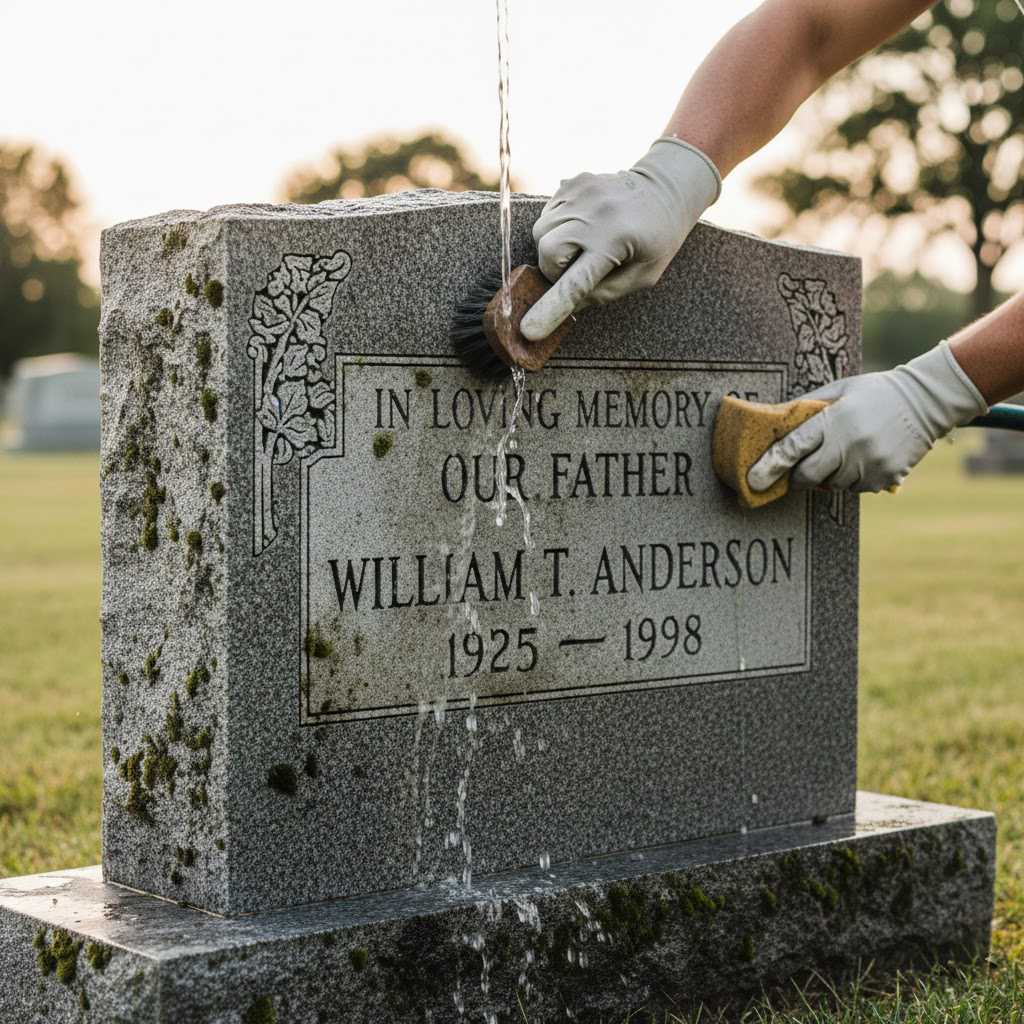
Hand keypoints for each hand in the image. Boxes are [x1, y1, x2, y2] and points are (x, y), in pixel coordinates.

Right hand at [520, 138, 720, 340]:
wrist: (668, 188)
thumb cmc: (658, 239)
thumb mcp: (643, 277)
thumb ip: (604, 294)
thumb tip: (567, 304)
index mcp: (616, 240)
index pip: (575, 280)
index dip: (552, 307)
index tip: (530, 329)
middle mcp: (595, 212)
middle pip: (547, 252)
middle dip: (554, 270)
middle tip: (577, 269)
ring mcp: (582, 192)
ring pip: (541, 231)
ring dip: (553, 248)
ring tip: (580, 246)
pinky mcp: (573, 181)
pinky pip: (547, 213)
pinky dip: (556, 227)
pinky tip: (580, 226)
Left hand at [747, 342, 987, 493]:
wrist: (927, 401)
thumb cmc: (875, 392)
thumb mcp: (839, 389)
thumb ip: (806, 406)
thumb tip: (772, 419)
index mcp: (835, 419)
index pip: (792, 448)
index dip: (769, 466)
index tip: (752, 480)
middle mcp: (850, 444)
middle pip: (807, 476)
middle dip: (797, 478)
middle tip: (796, 472)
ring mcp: (869, 464)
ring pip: (832, 485)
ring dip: (829, 475)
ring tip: (845, 451)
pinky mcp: (885, 478)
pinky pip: (855, 489)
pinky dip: (852, 478)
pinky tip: (864, 457)